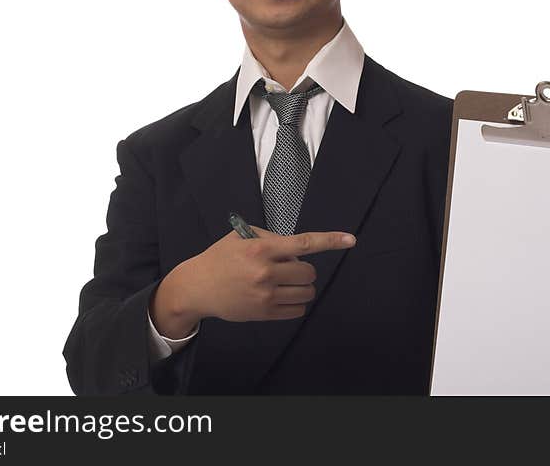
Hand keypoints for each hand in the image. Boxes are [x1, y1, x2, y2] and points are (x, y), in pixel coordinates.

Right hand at [151, 226, 355, 336]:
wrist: (198, 287)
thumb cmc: (221, 257)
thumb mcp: (242, 237)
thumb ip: (271, 239)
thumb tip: (297, 248)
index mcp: (262, 249)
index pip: (304, 243)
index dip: (331, 240)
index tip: (351, 239)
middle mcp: (266, 272)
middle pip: (308, 272)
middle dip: (303, 270)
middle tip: (287, 268)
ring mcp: (266, 295)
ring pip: (306, 293)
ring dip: (303, 287)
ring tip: (285, 283)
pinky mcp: (264, 313)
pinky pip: (297, 310)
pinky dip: (296, 303)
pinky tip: (281, 296)